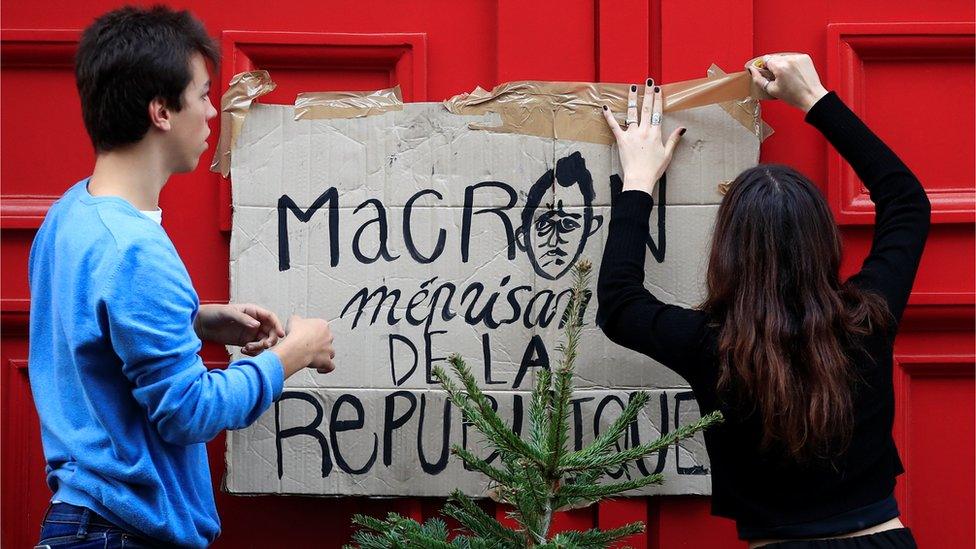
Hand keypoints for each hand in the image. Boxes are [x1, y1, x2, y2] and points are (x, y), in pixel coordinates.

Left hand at [194, 303, 284, 355]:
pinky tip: (244, 350)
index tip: (281, 334)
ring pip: (264, 342)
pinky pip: (255, 348)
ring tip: (247, 348)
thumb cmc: (213, 313)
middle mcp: (254, 322)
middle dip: (270, 340)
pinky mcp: (245, 342)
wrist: (201, 325)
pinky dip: (253, 352)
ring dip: (259, 347)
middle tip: (264, 346)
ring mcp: (250, 333)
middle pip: (271, 332)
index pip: (271, 318)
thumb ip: (243, 319)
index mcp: (253, 311)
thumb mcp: (228, 313)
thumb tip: (257, 325)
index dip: (277, 325)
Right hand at [272, 315, 334, 376]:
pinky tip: (320, 368)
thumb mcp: (294, 320)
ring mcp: (329, 349)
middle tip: (308, 346)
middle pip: (326, 339)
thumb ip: (297, 319)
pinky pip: (330, 366)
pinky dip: (326, 368)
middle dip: (318, 343)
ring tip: (314, 357)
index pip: (321, 327)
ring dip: (323, 355)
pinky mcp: (327, 361)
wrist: (297, 348)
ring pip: (330, 352)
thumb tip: (296, 320)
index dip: (312, 332)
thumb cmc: (296, 335)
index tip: (306, 334)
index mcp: (323, 325)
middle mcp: (328, 337)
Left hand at [602, 79, 685, 194]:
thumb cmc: (654, 169)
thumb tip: (682, 128)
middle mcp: (644, 131)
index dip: (658, 98)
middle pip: (647, 108)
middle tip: (648, 81)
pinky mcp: (621, 140)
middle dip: (647, 93)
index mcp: (656, 133)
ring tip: (632, 87)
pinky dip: (609, 116)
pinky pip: (614, 125)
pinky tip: (605, 107)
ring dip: (632, 99)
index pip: (658, 112)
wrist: (640, 178)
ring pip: (632, 113)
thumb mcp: (668, 154)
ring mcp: (632, 134)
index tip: (658, 88)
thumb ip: (674, 139)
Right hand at [748, 53, 827, 111]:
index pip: (766, 59)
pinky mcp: (805, 58)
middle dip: (773, 66)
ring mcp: (798, 57)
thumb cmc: (795, 96)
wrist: (812, 96)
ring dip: (782, 64)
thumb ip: (759, 79)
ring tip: (786, 76)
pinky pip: (793, 57)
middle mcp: (789, 59)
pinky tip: (793, 73)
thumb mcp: (772, 90)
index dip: (764, 66)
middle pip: (774, 57)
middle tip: (776, 77)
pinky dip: (791, 63)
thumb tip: (753, 71)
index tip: (765, 72)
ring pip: (783, 57)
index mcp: (780, 67)